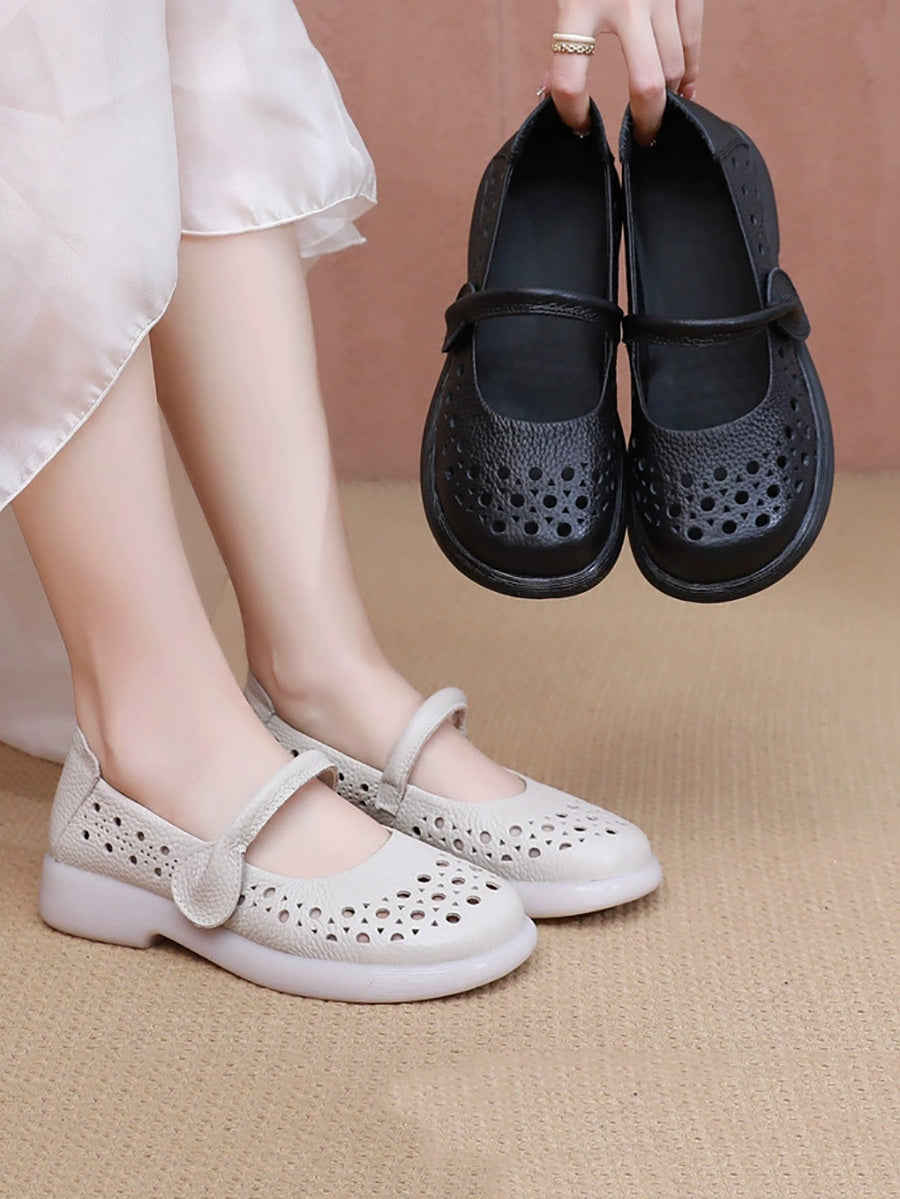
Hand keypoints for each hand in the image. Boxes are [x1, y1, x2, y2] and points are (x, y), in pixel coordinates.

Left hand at [547, 0, 703, 144]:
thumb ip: (563, 39)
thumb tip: (550, 91)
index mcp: (579, 4)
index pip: (568, 78)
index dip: (571, 113)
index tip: (579, 125)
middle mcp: (624, 1)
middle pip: (646, 83)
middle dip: (646, 121)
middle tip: (640, 139)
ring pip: (674, 67)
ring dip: (669, 99)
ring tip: (660, 116)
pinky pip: (691, 40)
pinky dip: (690, 70)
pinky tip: (685, 90)